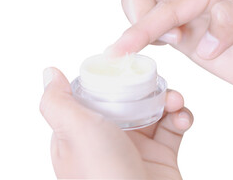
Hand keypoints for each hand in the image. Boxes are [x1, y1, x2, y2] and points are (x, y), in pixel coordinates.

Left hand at [40, 67, 192, 178]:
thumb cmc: (103, 176)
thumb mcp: (74, 131)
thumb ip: (58, 101)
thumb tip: (49, 73)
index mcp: (83, 131)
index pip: (96, 93)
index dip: (112, 77)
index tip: (127, 64)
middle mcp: (108, 138)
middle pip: (129, 99)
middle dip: (146, 87)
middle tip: (159, 82)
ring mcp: (136, 148)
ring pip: (154, 110)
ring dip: (169, 100)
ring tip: (175, 102)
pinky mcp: (161, 157)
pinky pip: (173, 128)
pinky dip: (181, 118)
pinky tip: (182, 119)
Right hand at [109, 0, 232, 99]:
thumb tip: (203, 43)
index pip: (171, 1)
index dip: (150, 24)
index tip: (142, 48)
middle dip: (138, 17)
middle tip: (164, 45)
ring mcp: (189, 11)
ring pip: (139, 1)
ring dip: (137, 24)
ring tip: (163, 46)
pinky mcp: (184, 31)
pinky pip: (149, 24)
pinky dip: (141, 34)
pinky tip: (157, 47)